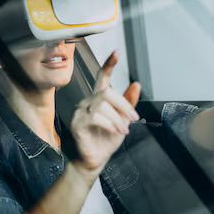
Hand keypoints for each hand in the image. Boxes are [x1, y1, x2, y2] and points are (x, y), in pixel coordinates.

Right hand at [71, 51, 140, 174]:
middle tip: (133, 118)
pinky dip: (110, 124)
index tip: (116, 52)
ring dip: (118, 118)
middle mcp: (88, 101)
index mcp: (99, 99)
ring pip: (102, 105)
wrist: (96, 160)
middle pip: (106, 92)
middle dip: (123, 104)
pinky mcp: (77, 122)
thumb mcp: (123, 120)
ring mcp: (81, 111)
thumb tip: (136, 84)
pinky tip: (115, 131)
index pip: (102, 77)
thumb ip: (128, 102)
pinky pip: (95, 116)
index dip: (109, 64)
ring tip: (124, 130)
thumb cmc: (106, 140)